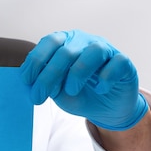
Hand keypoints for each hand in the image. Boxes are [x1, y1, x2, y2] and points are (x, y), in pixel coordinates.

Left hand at [20, 30, 147, 130]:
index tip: (26, 81)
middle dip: (48, 76)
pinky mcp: (124, 63)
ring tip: (71, 91)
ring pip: (93, 51)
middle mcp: (85, 42)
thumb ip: (43, 83)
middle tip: (38, 97)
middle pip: (66, 51)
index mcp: (66, 43)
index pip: (49, 42)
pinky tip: (99, 90)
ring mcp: (106, 50)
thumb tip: (28, 82)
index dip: (36, 60)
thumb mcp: (55, 90)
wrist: (104, 108)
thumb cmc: (78, 94)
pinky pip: (117, 63)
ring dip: (78, 73)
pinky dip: (106, 78)